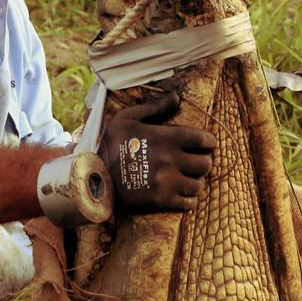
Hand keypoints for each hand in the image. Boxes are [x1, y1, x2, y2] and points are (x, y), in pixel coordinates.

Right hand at [99, 92, 216, 212]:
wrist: (91, 174)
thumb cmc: (109, 143)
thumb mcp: (128, 118)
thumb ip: (155, 108)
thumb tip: (176, 97)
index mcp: (166, 138)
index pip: (204, 140)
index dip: (209, 142)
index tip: (206, 144)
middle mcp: (170, 160)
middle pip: (206, 164)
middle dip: (204, 162)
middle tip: (195, 161)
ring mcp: (167, 182)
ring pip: (199, 184)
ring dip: (195, 181)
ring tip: (187, 178)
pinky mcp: (161, 200)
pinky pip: (189, 203)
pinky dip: (189, 199)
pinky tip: (181, 193)